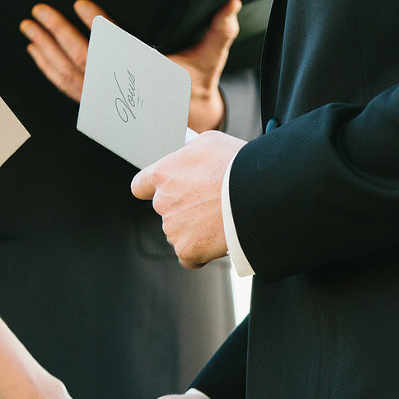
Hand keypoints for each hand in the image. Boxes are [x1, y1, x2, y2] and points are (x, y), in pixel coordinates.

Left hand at [20, 0, 242, 131]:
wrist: (186, 127)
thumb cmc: (194, 88)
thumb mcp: (210, 58)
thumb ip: (220, 30)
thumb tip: (233, 2)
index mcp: (146, 77)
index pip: (117, 50)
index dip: (97, 26)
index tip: (81, 4)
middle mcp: (121, 92)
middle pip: (82, 62)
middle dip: (58, 34)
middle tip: (41, 10)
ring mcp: (104, 101)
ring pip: (67, 75)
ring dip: (45, 49)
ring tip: (30, 26)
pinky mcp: (94, 104)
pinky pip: (65, 87)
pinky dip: (47, 68)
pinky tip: (35, 50)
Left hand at [131, 131, 244, 267]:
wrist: (257, 194)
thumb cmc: (236, 164)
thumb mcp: (209, 142)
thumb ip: (189, 152)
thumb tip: (188, 157)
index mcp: (163, 174)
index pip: (140, 186)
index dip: (152, 189)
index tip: (164, 191)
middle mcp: (162, 202)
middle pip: (166, 210)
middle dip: (183, 208)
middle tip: (210, 203)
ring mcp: (173, 228)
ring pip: (179, 232)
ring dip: (194, 229)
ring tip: (221, 219)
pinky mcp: (187, 250)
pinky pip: (189, 256)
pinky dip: (202, 252)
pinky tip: (218, 240)